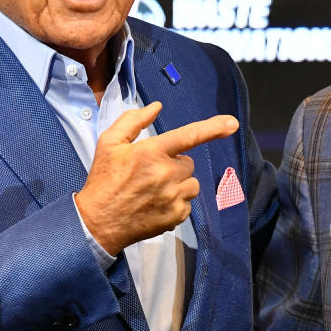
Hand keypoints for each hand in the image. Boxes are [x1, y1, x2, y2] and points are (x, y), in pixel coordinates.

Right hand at [74, 102, 239, 254]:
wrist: (98, 223)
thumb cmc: (104, 180)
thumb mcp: (109, 144)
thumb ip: (132, 121)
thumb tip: (155, 107)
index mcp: (151, 152)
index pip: (188, 136)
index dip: (213, 128)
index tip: (232, 123)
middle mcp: (166, 174)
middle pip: (189, 163)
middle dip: (175, 165)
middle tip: (152, 173)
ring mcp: (173, 197)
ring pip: (191, 184)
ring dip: (179, 184)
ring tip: (154, 190)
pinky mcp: (176, 216)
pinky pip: (188, 204)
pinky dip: (176, 203)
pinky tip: (156, 204)